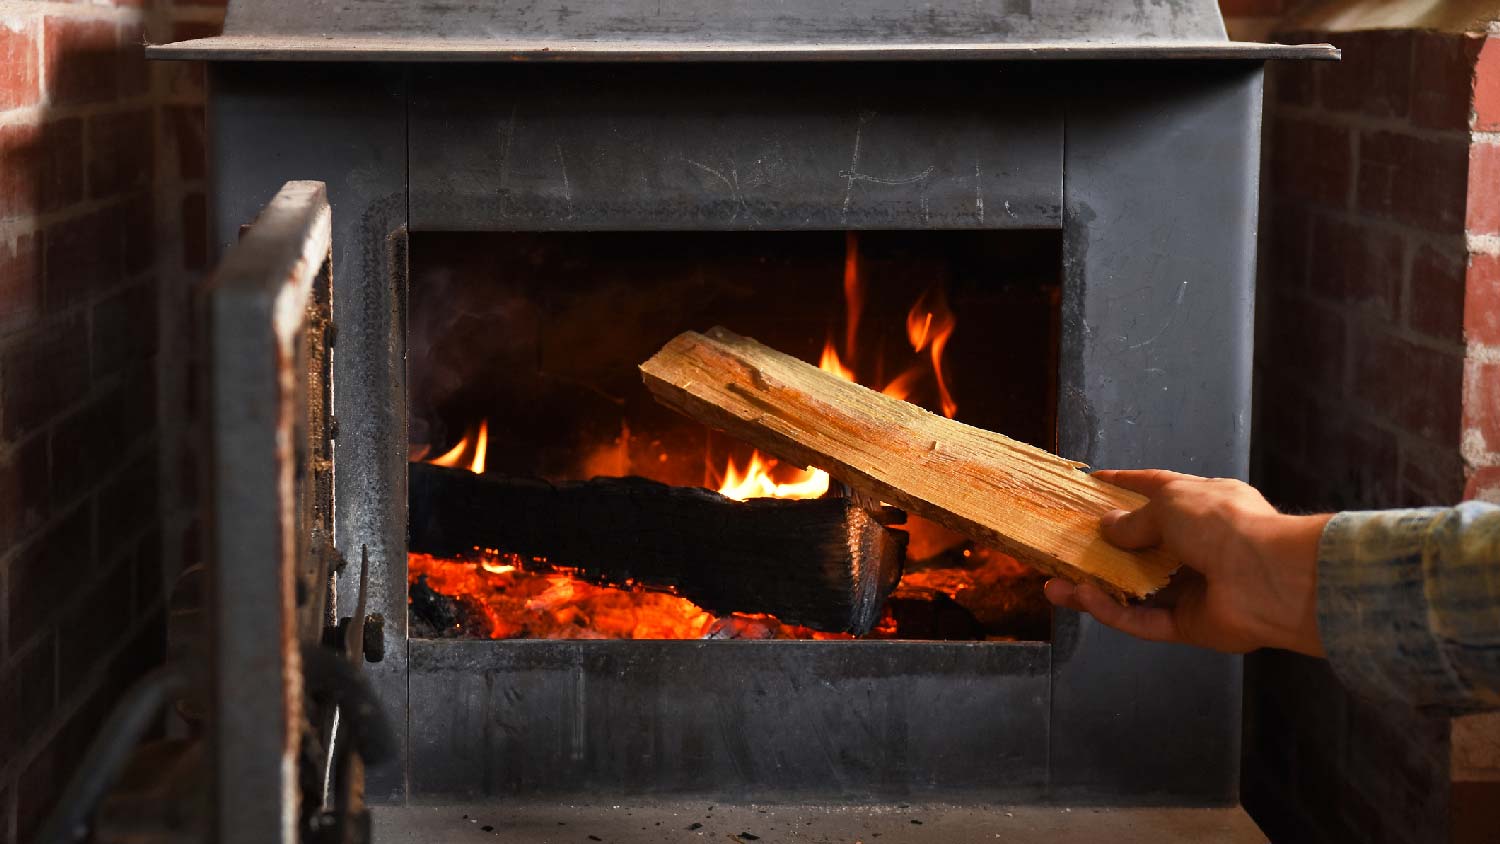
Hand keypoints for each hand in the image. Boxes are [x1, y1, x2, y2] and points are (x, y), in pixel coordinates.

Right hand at [1043, 469, 1329, 655]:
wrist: (1270, 579)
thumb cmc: (1224, 524)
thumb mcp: (1171, 504)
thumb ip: (1134, 520)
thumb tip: (1108, 528)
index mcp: (1203, 505)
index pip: (1156, 489)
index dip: (1124, 485)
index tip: (1092, 485)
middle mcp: (1198, 545)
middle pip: (1140, 547)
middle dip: (1101, 548)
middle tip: (1064, 547)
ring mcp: (1193, 587)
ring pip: (1134, 590)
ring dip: (1095, 586)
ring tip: (1054, 585)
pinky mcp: (1188, 625)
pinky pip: (1143, 620)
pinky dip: (1113, 611)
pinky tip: (1082, 599)